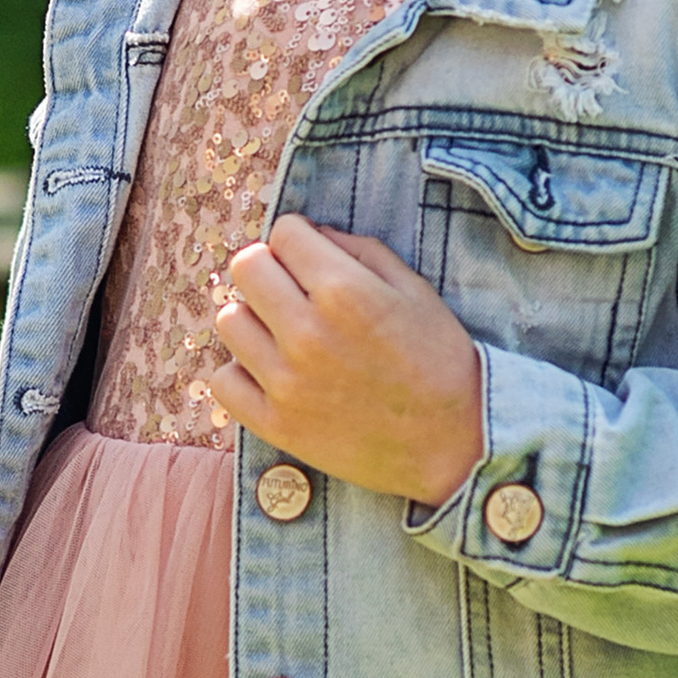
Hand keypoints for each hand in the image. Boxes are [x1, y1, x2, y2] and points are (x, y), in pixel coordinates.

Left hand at [209, 218, 485, 508]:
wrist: (453, 445)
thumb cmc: (439, 361)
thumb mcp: (414, 290)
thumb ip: (359, 250)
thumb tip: (311, 233)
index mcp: (345, 292)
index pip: (284, 233)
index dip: (301, 240)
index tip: (313, 259)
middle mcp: (307, 333)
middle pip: (246, 267)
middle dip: (270, 269)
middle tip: (292, 290)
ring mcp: (286, 382)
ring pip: (228, 320)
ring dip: (253, 318)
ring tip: (282, 333)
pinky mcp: (276, 424)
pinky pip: (223, 380)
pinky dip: (242, 372)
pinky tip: (270, 373)